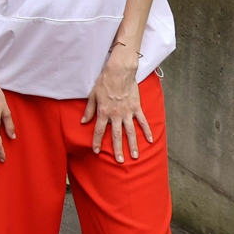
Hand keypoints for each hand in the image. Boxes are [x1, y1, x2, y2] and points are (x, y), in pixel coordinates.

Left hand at [82, 45, 151, 162]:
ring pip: (130, 132)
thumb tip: (83, 121)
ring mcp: (127, 112)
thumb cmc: (104, 82)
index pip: (99, 131)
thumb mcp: (92, 95)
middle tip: (119, 161)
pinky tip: (150, 140)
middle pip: (116, 136)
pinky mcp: (136, 108)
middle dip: (117, 149)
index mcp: (103, 112)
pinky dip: (147, 131)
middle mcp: (115, 115)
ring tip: (134, 156)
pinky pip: (143, 121)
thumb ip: (89, 110)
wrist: (119, 72)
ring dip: (132, 145)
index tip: (96, 152)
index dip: (96, 142)